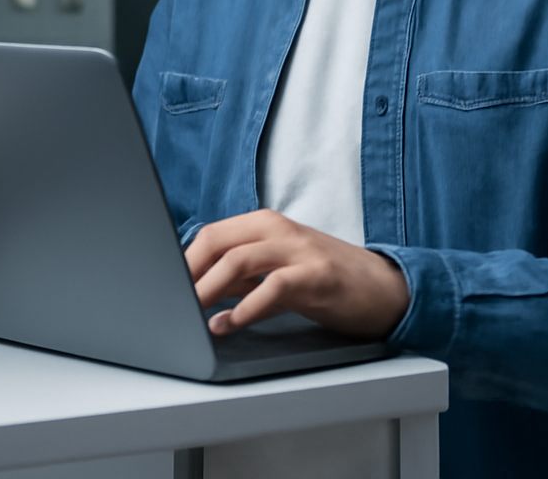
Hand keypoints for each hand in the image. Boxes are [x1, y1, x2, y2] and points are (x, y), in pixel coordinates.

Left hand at [185, 209, 409, 339]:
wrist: (385, 289)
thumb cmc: (325, 279)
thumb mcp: (276, 268)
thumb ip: (239, 274)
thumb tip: (194, 288)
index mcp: (263, 224)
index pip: (209, 235)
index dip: (182, 260)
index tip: (163, 285)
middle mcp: (278, 229)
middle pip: (216, 242)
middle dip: (187, 274)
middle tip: (168, 301)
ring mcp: (299, 250)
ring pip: (238, 260)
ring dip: (207, 290)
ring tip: (190, 313)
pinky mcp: (318, 275)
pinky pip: (273, 287)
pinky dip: (246, 307)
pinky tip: (229, 324)